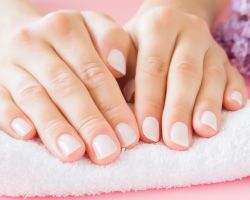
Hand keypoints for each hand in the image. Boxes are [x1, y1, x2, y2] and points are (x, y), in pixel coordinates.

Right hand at [0, 10, 138, 163]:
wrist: (28, 34)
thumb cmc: (72, 39)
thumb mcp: (95, 28)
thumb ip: (114, 43)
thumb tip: (119, 69)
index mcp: (68, 28)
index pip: (94, 72)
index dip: (113, 106)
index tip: (128, 135)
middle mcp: (37, 42)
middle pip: (67, 87)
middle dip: (89, 122)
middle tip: (107, 152)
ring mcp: (12, 62)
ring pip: (35, 97)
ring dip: (55, 127)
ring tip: (74, 153)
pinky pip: (0, 100)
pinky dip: (12, 117)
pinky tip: (26, 134)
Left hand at [123, 5, 247, 149]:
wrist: (167, 24)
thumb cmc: (139, 45)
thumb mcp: (122, 49)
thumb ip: (120, 73)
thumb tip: (125, 109)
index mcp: (158, 25)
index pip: (153, 66)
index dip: (150, 101)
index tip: (148, 133)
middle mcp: (187, 30)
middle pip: (184, 72)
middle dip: (179, 109)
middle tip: (175, 141)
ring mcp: (209, 44)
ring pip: (211, 75)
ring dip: (207, 105)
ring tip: (204, 131)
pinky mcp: (224, 58)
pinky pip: (232, 74)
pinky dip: (233, 91)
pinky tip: (231, 107)